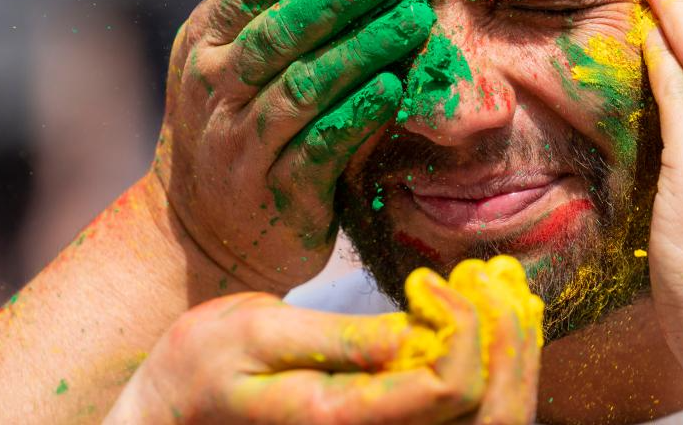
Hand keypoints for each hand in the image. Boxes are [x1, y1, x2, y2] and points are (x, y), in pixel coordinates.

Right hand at [103, 256, 543, 424]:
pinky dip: (489, 352)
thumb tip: (416, 330)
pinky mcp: (389, 421)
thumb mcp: (255, 334)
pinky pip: (464, 403)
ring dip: (508, 342)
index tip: (426, 280)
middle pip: (490, 408)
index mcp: (344, 422)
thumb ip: (339, 339)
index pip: (449, 390)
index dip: (461, 326)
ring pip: (489, 410)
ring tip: (500, 282)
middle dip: (505, 331)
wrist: (174, 408)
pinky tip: (483, 307)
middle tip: (490, 273)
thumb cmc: (202, 367)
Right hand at [155, 0, 433, 294]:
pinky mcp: (279, 194)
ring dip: (361, 50)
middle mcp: (212, 92)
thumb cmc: (229, 122)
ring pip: (303, 89)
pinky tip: (393, 86)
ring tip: (412, 19)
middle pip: (278, 36)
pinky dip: (357, 115)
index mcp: (200, 46)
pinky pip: (321, 148)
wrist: (202, 234)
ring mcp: (241, 146)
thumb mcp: (221, 52)